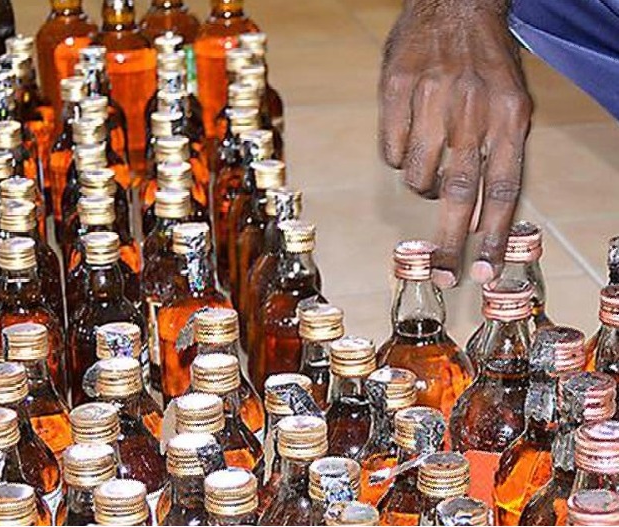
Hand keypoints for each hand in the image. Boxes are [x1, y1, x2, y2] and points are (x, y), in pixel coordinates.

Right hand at [379, 0, 531, 287]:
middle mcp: (473, 110)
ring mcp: (432, 101)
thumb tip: (484, 203)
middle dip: (450, 243)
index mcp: (510, 115)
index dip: (493, 234)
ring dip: (422, 186)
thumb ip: (500, 146)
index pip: (504, 186)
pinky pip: (391, 150)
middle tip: (443, 277)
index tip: (484, 270)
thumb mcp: (510, 97)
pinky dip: (398, 156)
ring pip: (418, 176)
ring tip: (428, 166)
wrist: (453, 2)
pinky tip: (408, 137)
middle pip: (459, 193)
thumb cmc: (483, 57)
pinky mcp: (396, 91)